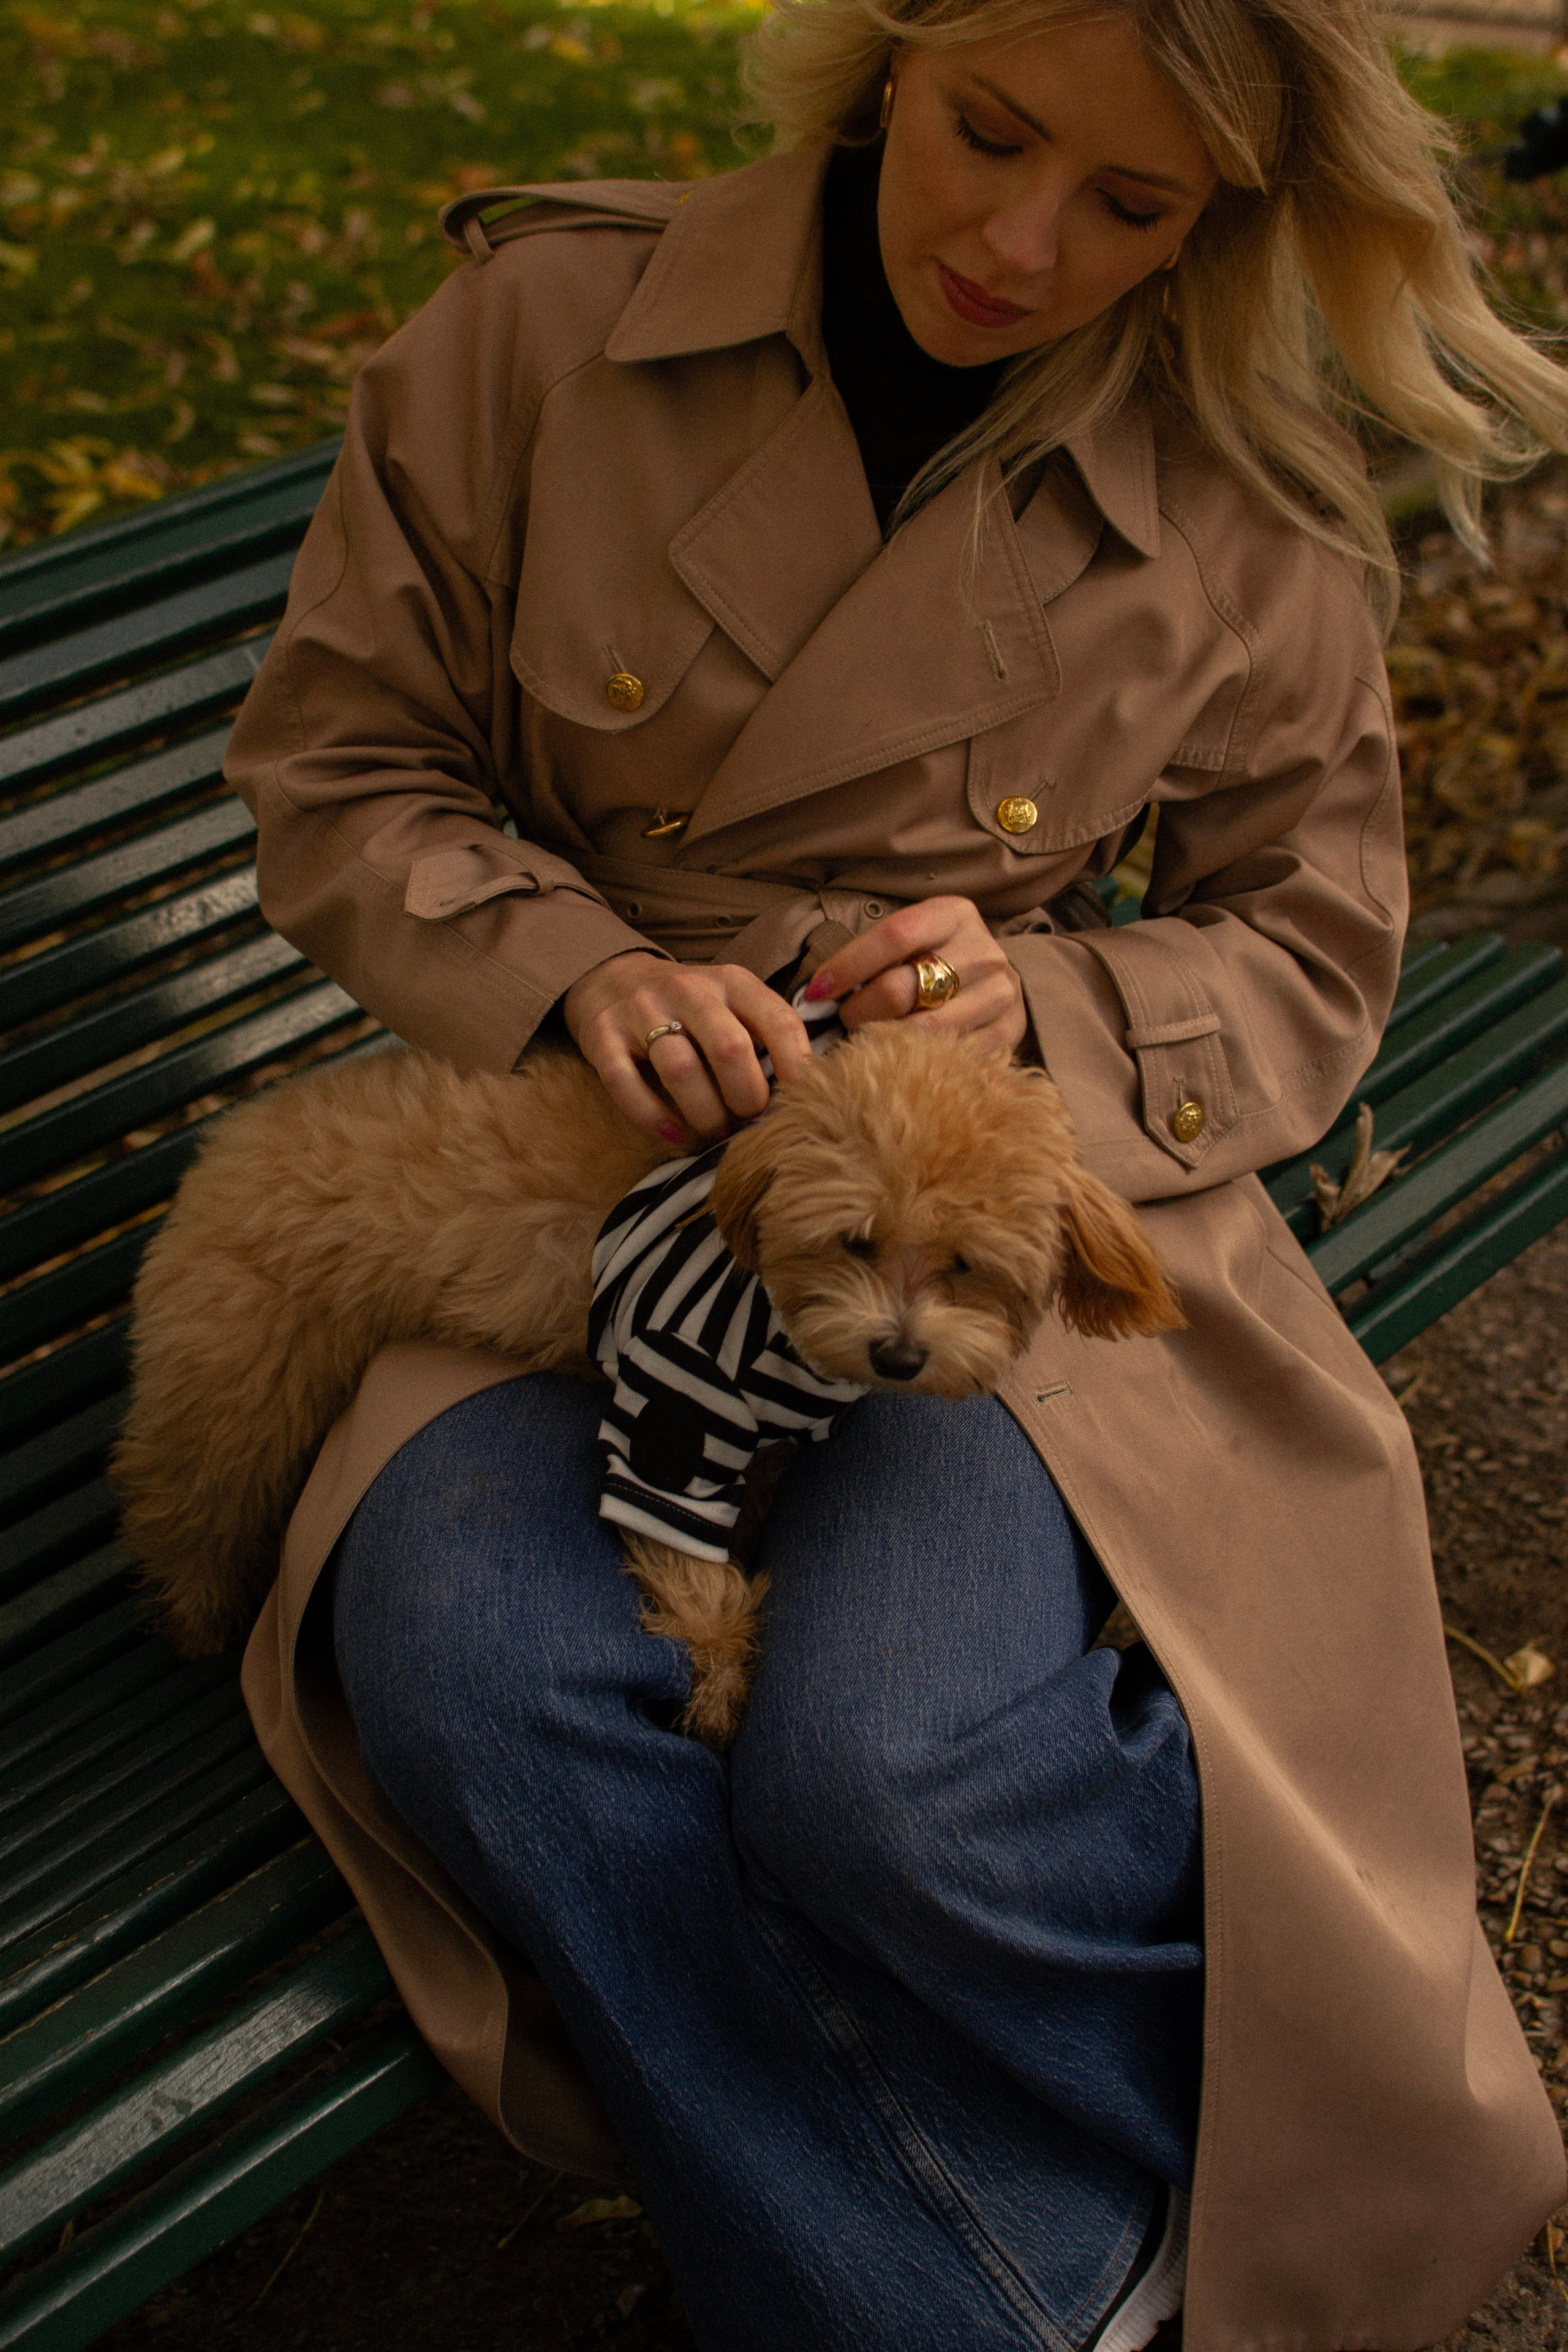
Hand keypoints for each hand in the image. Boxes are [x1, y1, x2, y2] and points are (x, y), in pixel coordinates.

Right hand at [562, 952, 812, 1141]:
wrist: (615, 979)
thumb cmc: (692, 1008)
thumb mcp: (734, 1003)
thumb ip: (766, 1035)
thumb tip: (806, 1093)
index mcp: (732, 982)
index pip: (779, 1021)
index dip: (796, 1068)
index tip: (801, 1104)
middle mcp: (689, 989)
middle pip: (729, 1049)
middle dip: (746, 1098)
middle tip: (748, 1122)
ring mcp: (641, 1010)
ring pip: (680, 1070)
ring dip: (704, 1113)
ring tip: (714, 1131)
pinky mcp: (602, 1035)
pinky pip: (626, 1084)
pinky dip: (652, 1116)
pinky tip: (673, 1133)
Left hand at [804, 898, 1026, 1054]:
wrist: (996, 986)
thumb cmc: (935, 962)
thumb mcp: (911, 942)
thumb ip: (872, 958)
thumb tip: (815, 995)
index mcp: (954, 915)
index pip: (893, 936)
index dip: (848, 966)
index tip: (816, 992)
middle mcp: (983, 951)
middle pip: (901, 989)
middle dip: (858, 1012)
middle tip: (845, 1023)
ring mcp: (999, 994)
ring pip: (921, 1030)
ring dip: (883, 1042)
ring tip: (870, 1042)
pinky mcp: (1009, 1032)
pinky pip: (949, 1056)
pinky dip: (917, 1062)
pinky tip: (902, 1061)